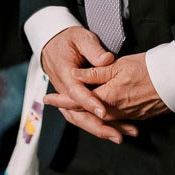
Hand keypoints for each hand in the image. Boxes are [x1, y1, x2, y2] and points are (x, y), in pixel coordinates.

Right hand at [38, 26, 135, 142]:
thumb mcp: (80, 38)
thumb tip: (106, 60)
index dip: (90, 103)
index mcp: (65, 75)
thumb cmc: (68, 40)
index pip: (77, 93)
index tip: (104, 111)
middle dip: (98, 127)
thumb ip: (93, 50)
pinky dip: (100, 125)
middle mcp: (65, 91)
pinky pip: (85, 117)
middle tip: (117, 135)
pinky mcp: (75, 102)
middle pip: (78, 115)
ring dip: (101, 130)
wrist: (53, 44)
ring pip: (82, 119)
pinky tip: (117, 130)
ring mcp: (69, 99)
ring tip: (121, 136)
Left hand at [64, 53, 168, 121]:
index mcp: (108, 96)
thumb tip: (75, 75)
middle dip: (71, 110)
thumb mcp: (119, 65)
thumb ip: (95, 73)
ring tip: (74, 112)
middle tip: (55, 104)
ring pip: (101, 119)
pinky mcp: (137, 116)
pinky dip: (105, 120)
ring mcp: (127, 115)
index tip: (48, 98)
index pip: (78, 100)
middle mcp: (115, 110)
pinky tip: (102, 116)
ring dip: (86, 117)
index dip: (61, 99)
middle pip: (87, 114)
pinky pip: (116, 121)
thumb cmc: (148, 67)